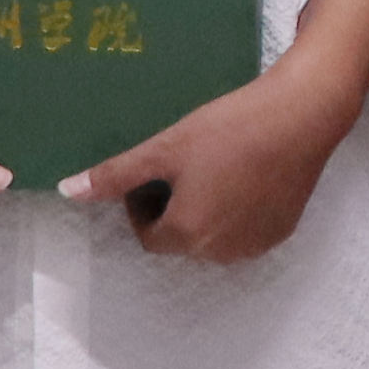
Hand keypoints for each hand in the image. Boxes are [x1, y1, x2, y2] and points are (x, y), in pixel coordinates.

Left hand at [65, 52, 368, 263]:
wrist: (301, 116)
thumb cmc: (228, 129)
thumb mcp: (165, 147)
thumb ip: (116, 176)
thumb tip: (67, 192)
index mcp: (186, 234)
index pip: (147, 236)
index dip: (143, 204)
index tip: (155, 171)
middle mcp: (219, 252)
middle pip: (182, 239)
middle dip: (175, 209)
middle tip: (185, 165)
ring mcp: (254, 245)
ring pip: (214, 236)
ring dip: (206, 212)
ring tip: (216, 167)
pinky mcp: (281, 232)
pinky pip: (246, 231)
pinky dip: (238, 211)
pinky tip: (246, 174)